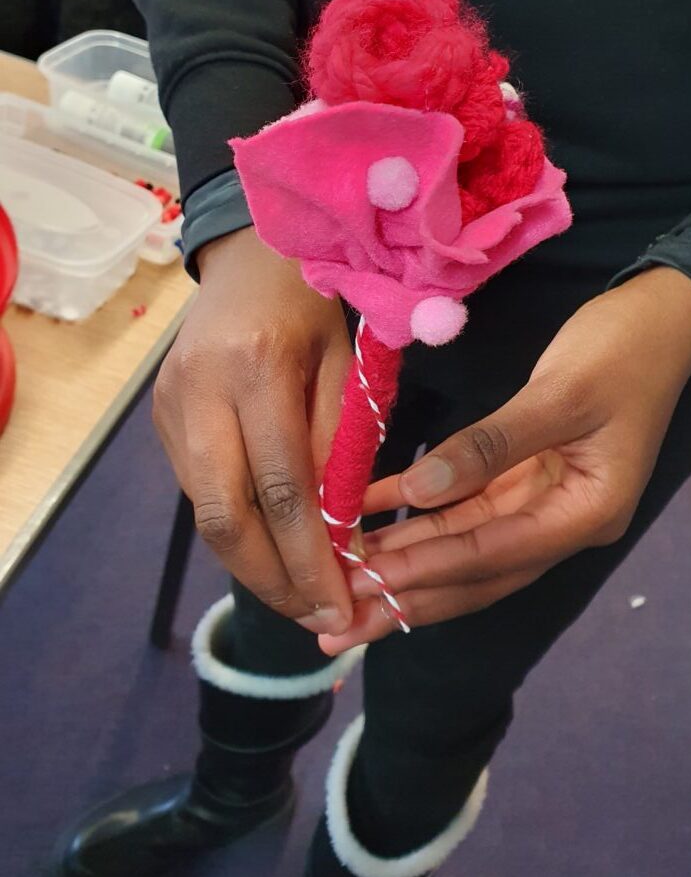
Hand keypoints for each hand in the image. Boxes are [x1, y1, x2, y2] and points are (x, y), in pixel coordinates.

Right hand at [154, 227, 353, 634]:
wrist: (244, 257)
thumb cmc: (310, 303)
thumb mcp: (344, 364)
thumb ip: (340, 446)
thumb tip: (341, 537)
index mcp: (256, 369)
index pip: (281, 489)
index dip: (309, 559)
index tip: (342, 608)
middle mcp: (200, 393)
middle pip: (224, 518)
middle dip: (272, 580)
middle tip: (317, 618)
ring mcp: (170, 407)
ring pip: (205, 513)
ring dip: (254, 564)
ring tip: (302, 594)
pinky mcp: (160, 417)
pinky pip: (198, 490)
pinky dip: (237, 528)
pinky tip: (272, 547)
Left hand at [320, 267, 690, 651]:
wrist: (659, 317)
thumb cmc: (622, 350)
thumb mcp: (562, 393)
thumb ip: (492, 444)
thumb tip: (422, 491)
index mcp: (586, 512)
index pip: (493, 555)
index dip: (425, 570)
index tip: (364, 585)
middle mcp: (561, 519)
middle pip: (474, 572)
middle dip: (406, 597)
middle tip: (338, 625)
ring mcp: (541, 499)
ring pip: (461, 544)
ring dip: (402, 561)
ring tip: (340, 580)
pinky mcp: (522, 473)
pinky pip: (460, 501)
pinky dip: (412, 505)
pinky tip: (364, 509)